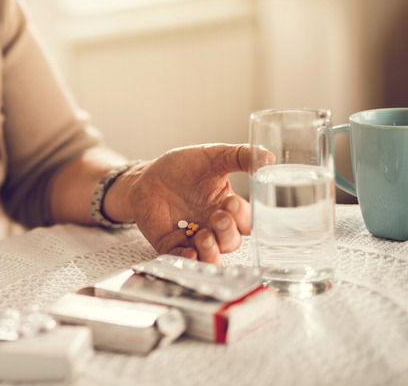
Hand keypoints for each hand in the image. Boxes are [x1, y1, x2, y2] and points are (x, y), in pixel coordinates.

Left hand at [114, 144, 254, 264]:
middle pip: (232, 241)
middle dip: (228, 232)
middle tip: (218, 217)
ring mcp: (194, 238)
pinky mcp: (173, 245)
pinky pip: (184, 259)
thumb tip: (268, 157)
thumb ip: (239, 157)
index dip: (243, 216)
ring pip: (212, 256)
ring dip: (212, 250)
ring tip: (204, 236)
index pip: (246, 221)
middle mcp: (214, 226)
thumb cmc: (182, 167)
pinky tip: (190, 251)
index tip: (231, 201)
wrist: (146, 176)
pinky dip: (189, 258)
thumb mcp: (212, 157)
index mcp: (227, 208)